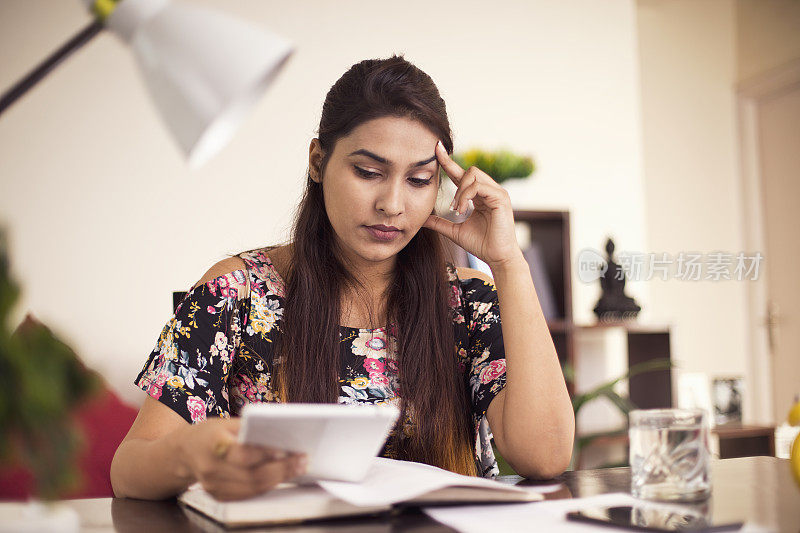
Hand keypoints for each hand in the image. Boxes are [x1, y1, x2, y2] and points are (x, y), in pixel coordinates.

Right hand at [178, 418, 305, 500]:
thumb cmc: (212, 432)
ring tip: (298, 468)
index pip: (241, 453)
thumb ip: (250, 428)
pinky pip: (248, 494)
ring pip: (253, 487)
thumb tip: (281, 432)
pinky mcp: (218, 496)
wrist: (185, 451)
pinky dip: (267, 485)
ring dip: (279, 478)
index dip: (264, 453)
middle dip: (281, 468)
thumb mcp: (227, 422)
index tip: (285, 450)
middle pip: (251, 475)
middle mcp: (211, 468)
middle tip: (302, 461)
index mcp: (213, 443)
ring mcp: (213, 486)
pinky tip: (281, 476)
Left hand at [424, 141, 522, 268]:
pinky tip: (463, 210)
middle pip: (469, 170)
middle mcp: (489, 190)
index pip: (462, 174)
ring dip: (460, 192)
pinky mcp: (501, 197)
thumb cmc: (480, 245)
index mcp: (479, 196)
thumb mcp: (454, 231)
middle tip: (452, 207)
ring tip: (457, 210)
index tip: (435, 149)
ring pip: (473, 175)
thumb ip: (439, 223)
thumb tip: (422, 219)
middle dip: (455, 184)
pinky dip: (467, 196)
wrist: (497, 258)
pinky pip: (479, 186)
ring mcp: (497, 192)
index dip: (448, 162)